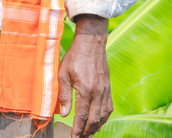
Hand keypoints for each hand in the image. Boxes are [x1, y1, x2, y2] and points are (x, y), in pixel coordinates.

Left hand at [58, 15, 111, 136]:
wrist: (92, 44)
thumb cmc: (75, 57)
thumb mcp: (63, 73)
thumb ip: (63, 94)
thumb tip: (64, 113)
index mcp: (86, 90)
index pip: (82, 116)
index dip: (78, 129)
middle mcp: (98, 93)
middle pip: (94, 119)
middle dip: (87, 132)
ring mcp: (105, 91)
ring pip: (103, 116)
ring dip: (96, 127)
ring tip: (88, 134)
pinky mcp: (109, 89)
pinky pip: (108, 108)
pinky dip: (103, 118)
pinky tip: (98, 122)